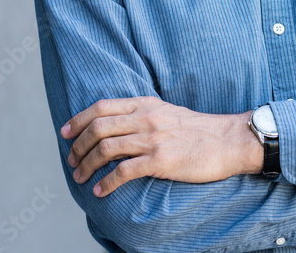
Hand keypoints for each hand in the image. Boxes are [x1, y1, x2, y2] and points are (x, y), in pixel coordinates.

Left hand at [61, 96, 262, 197]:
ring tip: (80, 176)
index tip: (66, 133)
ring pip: (106, 149)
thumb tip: (118, 126)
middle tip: (72, 160)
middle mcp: (147, 118)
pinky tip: (101, 190)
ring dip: (87, 165)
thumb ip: (144, 115)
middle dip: (78, 146)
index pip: (102, 107)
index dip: (78, 120)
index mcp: (147, 104)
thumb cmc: (200, 130)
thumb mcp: (169, 112)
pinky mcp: (161, 160)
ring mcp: (153, 138)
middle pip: (98, 128)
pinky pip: (123, 171)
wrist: (229, 141)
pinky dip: (106, 182)